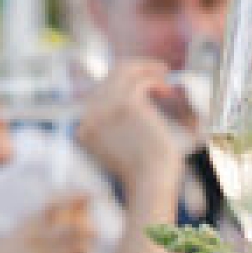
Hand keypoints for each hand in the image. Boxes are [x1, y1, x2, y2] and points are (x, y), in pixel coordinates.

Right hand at [77, 60, 184, 196]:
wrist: (150, 184)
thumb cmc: (144, 174)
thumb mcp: (123, 149)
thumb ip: (120, 126)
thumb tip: (134, 100)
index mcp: (85, 128)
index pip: (99, 93)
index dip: (122, 84)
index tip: (141, 83)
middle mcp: (90, 116)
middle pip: (108, 77)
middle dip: (134, 69)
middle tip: (157, 71)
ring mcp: (105, 108)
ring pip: (123, 70)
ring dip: (146, 68)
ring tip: (164, 72)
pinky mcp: (126, 104)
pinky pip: (141, 80)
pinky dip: (156, 80)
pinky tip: (167, 89)